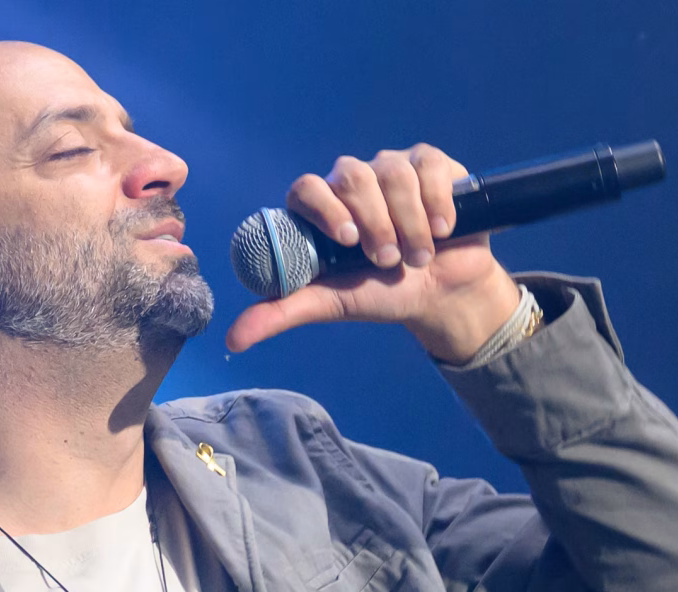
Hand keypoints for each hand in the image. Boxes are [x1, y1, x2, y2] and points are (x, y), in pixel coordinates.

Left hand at [225, 144, 520, 362]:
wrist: (440, 294)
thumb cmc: (379, 293)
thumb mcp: (329, 303)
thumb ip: (282, 313)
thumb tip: (233, 340)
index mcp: (321, 208)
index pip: (307, 188)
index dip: (325, 208)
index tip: (347, 241)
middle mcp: (351, 181)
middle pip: (352, 177)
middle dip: (373, 222)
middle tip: (387, 261)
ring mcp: (391, 168)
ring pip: (393, 174)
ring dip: (408, 222)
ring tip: (418, 257)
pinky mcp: (430, 166)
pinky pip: (428, 167)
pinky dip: (436, 202)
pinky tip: (444, 230)